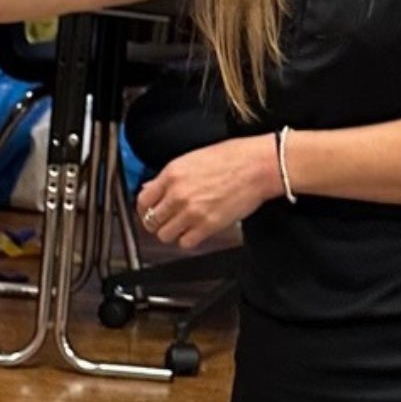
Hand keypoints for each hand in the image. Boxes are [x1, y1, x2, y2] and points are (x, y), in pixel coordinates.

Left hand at [134, 135, 281, 249]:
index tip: (149, 212)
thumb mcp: (192, 159)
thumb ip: (169, 177)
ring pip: (165, 235)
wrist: (257, 166)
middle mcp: (178, 194)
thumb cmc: (232, 158)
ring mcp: (191, 211)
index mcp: (172, 174)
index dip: (144, 209)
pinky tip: (194, 232)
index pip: (143, 200)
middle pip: (151, 220)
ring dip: (171, 233)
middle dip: (156, 223)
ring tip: (180, 228)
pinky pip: (186, 243)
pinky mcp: (208, 226)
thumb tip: (152, 187)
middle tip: (165, 222)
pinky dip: (188, 240)